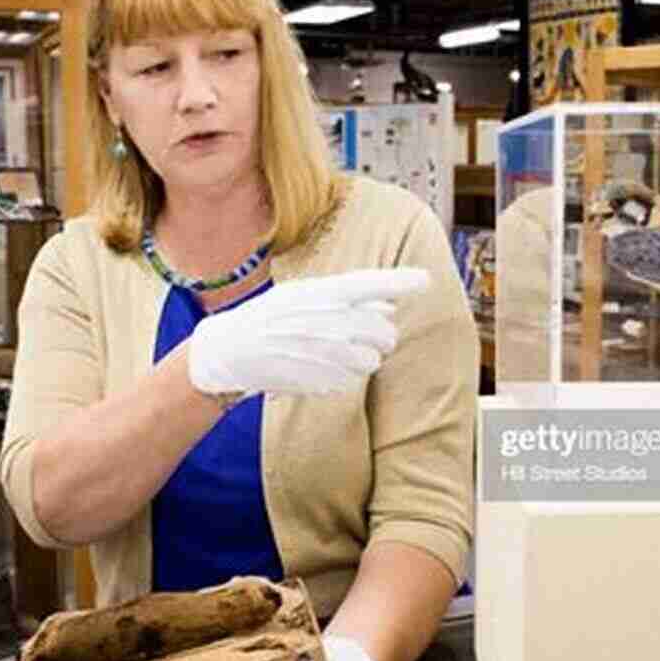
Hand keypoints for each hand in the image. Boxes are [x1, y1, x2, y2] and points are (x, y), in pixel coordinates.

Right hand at [188, 268, 429, 397]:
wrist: (234, 351)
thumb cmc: (270, 317)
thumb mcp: (305, 294)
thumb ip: (348, 298)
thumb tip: (388, 302)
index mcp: (328, 293)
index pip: (375, 283)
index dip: (403, 281)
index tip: (426, 280)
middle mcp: (335, 322)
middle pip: (386, 331)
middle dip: (379, 334)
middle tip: (355, 332)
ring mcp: (333, 353)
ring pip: (375, 359)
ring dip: (363, 356)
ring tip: (331, 349)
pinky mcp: (328, 379)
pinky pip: (354, 378)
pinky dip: (344, 374)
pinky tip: (318, 364)